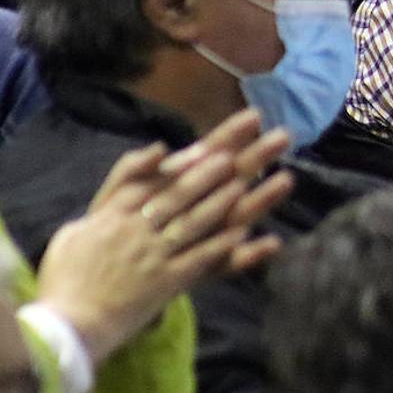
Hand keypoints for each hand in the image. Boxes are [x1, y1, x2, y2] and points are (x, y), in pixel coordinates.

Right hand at [37, 110, 292, 364]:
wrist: (65, 327)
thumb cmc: (65, 280)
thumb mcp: (73, 233)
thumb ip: (104, 203)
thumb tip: (134, 176)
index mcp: (110, 217)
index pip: (147, 182)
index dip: (178, 165)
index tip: (202, 149)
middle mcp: (133, 231)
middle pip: (174, 197)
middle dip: (206, 176)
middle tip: (232, 158)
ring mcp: (151, 257)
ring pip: (190, 224)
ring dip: (218, 203)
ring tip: (243, 187)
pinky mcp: (164, 283)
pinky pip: (196, 261)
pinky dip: (219, 246)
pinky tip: (243, 234)